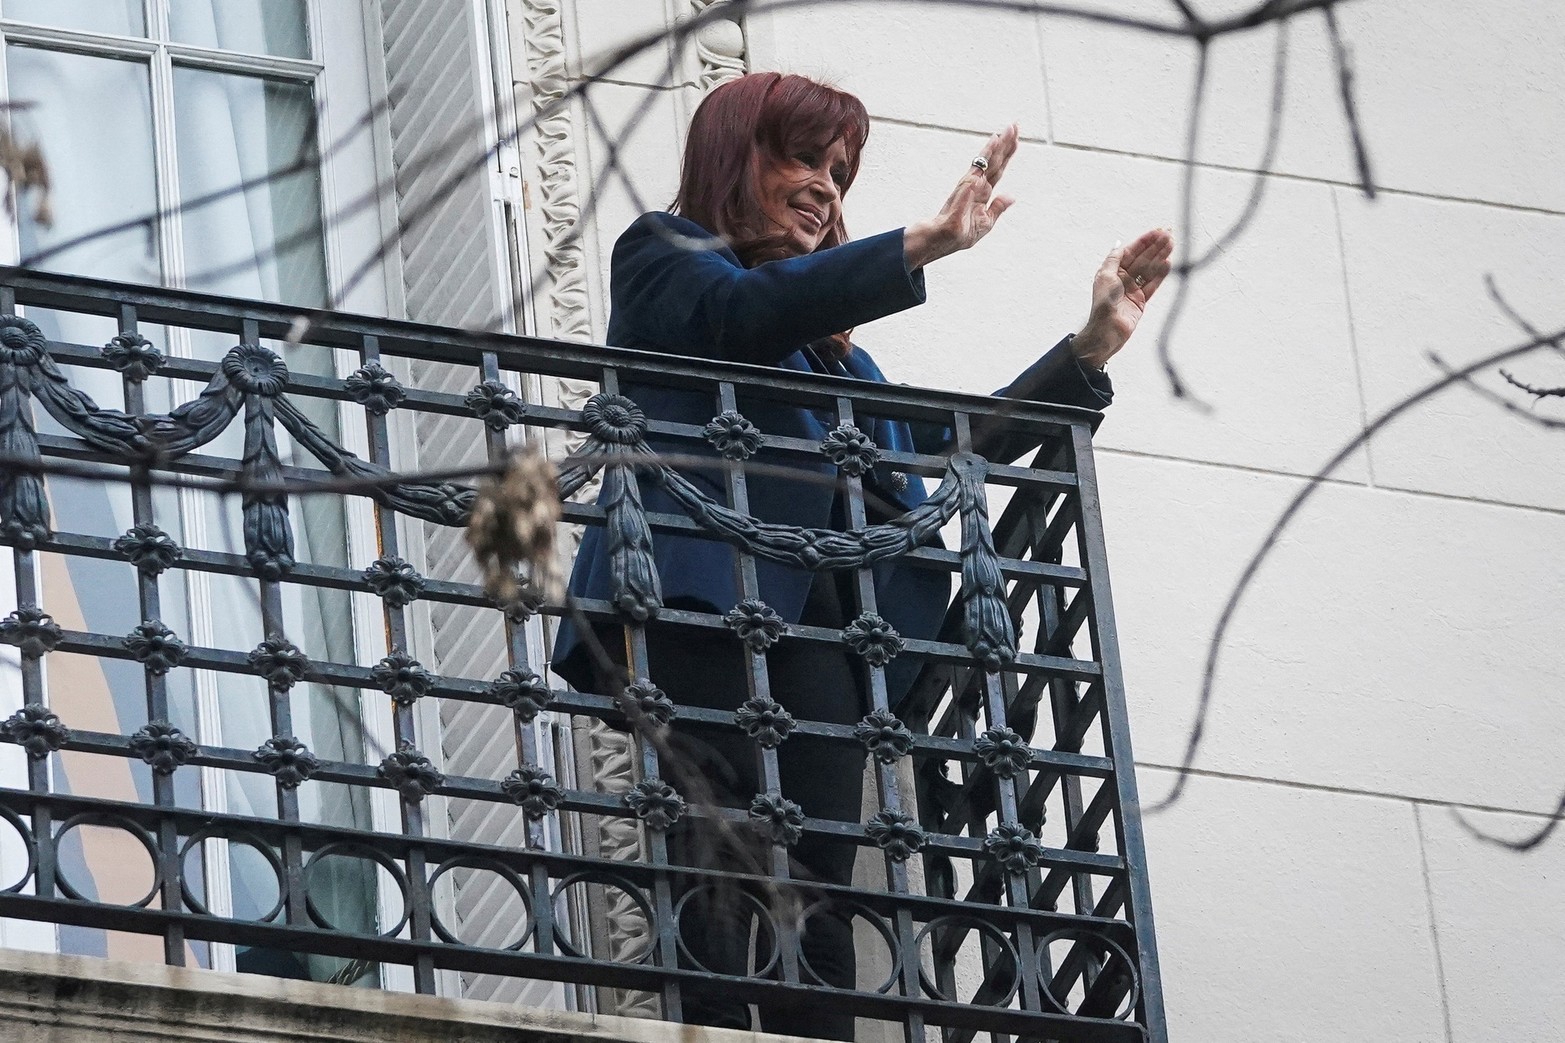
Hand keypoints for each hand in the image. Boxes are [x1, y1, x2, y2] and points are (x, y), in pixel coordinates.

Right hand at [904, 124, 1018, 269]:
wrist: (940, 240)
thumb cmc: (960, 234)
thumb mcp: (985, 223)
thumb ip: (997, 208)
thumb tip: (1011, 196)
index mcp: (982, 192)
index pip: (998, 169)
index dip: (1007, 154)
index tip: (1017, 138)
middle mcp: (976, 184)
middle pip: (994, 160)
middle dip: (1005, 143)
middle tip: (1015, 125)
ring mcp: (968, 185)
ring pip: (986, 161)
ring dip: (996, 146)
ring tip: (1006, 131)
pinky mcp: (963, 189)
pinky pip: (977, 169)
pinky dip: (985, 157)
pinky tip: (993, 144)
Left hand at [1071, 228, 1174, 370]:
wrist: (1106, 331)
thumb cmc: (1102, 305)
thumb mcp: (1104, 277)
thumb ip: (1114, 259)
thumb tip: (1118, 244)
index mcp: (1112, 271)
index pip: (1131, 252)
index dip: (1144, 241)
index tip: (1157, 232)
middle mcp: (1123, 279)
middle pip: (1143, 258)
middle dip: (1156, 246)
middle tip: (1169, 235)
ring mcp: (1133, 289)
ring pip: (1150, 269)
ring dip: (1161, 256)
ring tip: (1172, 244)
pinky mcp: (1141, 300)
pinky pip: (1153, 284)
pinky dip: (1161, 274)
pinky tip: (1168, 263)